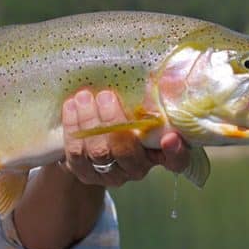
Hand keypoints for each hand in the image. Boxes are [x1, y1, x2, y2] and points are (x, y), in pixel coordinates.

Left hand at [60, 89, 189, 186]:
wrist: (92, 138)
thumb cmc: (124, 116)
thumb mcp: (140, 107)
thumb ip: (151, 98)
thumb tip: (162, 74)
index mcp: (158, 153)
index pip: (176, 161)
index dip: (175, 152)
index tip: (170, 137)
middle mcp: (136, 168)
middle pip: (127, 153)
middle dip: (114, 122)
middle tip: (106, 96)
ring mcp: (110, 174)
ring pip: (99, 152)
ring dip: (90, 121)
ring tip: (84, 97)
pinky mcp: (84, 173)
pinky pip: (76, 153)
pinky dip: (73, 127)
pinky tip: (72, 107)